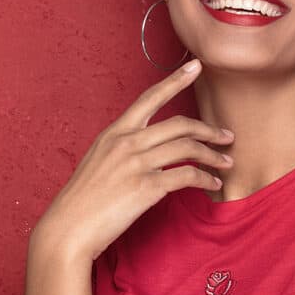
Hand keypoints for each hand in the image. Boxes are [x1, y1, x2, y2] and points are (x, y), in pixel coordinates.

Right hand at [31, 58, 232, 264]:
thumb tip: (146, 149)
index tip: (196, 65)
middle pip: (180, 124)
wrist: (68, 229)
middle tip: (227, 136)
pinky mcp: (146, 187)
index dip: (175, 79)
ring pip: (188, 148)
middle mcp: (127, 142)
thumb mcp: (98, 161)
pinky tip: (213, 184)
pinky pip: (186, 176)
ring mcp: (136, 163)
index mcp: (115, 132)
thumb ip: (122, 150)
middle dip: (209, 129)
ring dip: (213, 155)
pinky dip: (205, 179)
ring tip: (227, 162)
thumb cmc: (82, 200)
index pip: (150, 98)